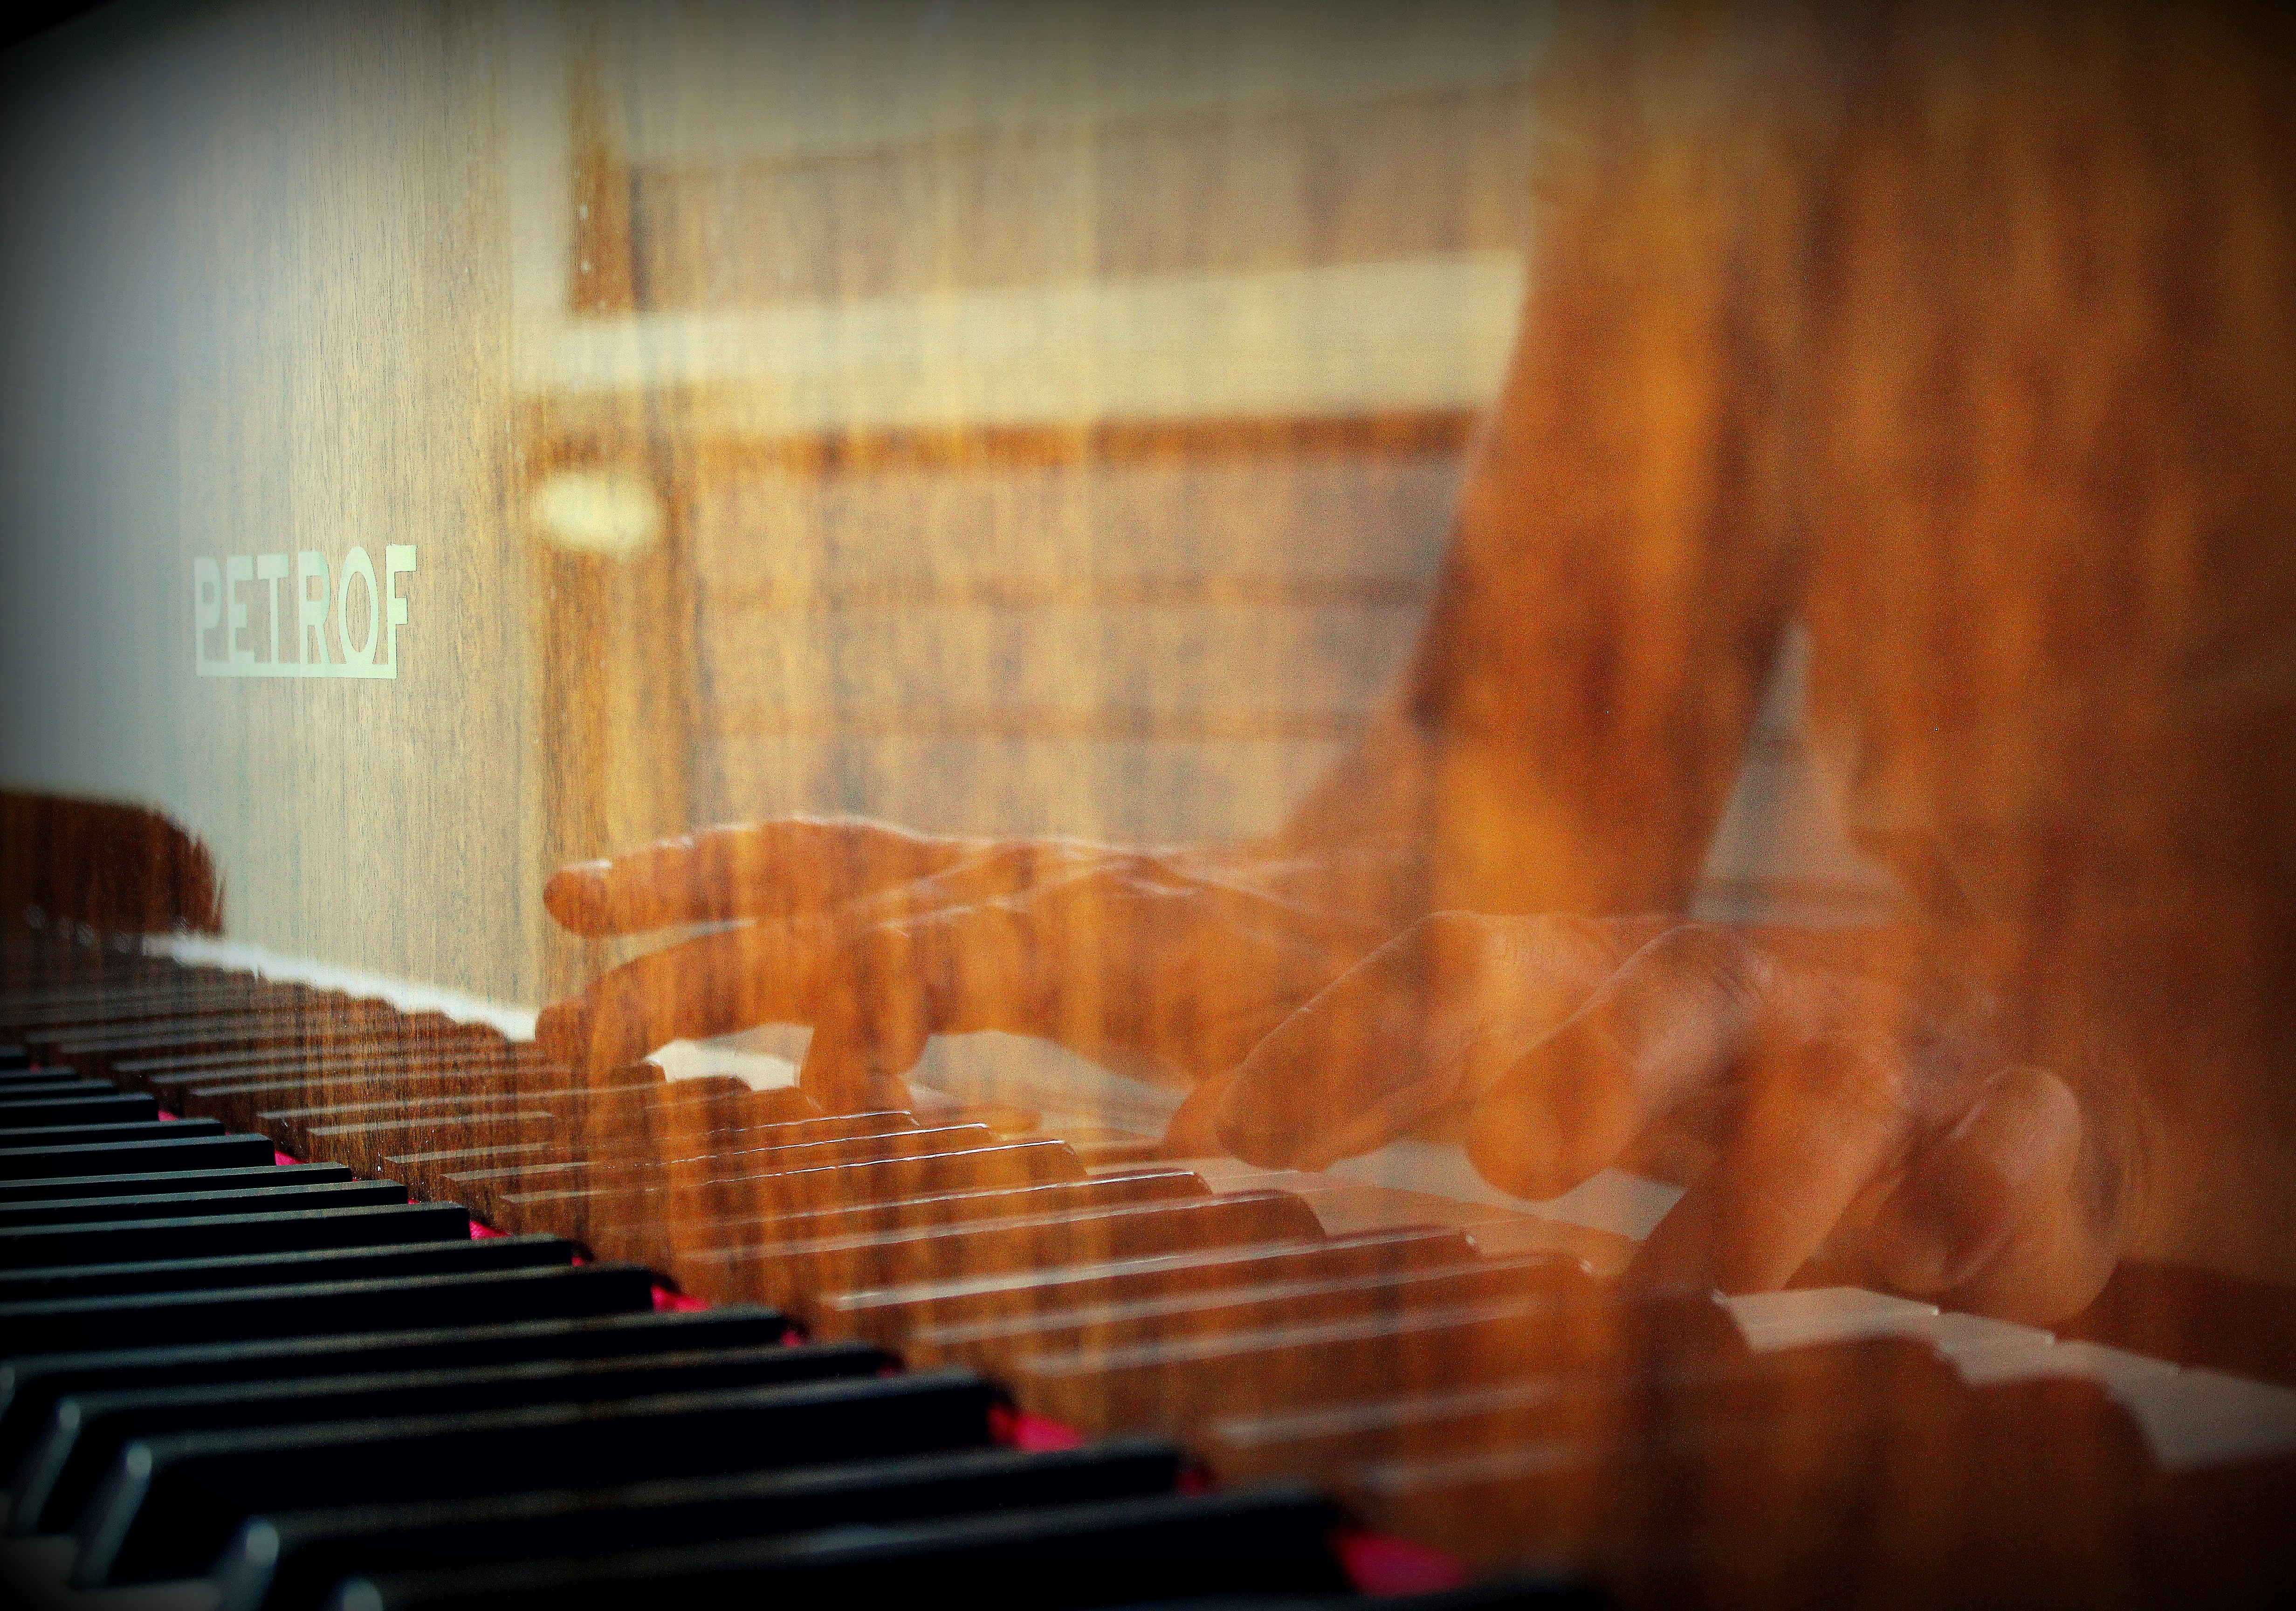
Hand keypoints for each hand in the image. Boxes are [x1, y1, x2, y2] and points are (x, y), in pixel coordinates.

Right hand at [538, 816, 1396, 1112]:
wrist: (1431, 846)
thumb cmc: (1403, 960)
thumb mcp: (1367, 1028)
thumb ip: (1300, 1082)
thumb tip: (1205, 1145)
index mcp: (1088, 918)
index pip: (894, 955)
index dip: (787, 1008)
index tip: (692, 1071)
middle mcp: (1029, 877)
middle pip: (823, 885)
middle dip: (686, 933)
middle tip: (563, 990)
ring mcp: (1016, 871)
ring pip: (827, 861)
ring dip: (701, 885)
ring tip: (572, 900)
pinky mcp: (1019, 888)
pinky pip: (869, 887)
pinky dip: (778, 917)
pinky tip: (733, 981)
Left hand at [1180, 913, 2132, 1322]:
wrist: (1963, 1057)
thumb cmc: (1712, 1089)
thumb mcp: (1541, 1071)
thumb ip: (1384, 1082)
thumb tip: (1176, 1127)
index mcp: (1598, 974)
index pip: (1453, 979)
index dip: (1336, 1053)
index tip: (1205, 1138)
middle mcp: (1737, 998)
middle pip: (1658, 992)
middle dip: (1589, 1063)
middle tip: (1513, 1159)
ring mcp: (1885, 1047)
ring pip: (1845, 1078)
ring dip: (1777, 1175)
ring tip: (1699, 1281)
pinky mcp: (2019, 1120)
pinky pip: (2024, 1139)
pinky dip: (1998, 1194)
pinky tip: (1944, 1273)